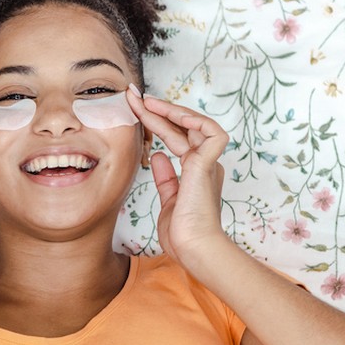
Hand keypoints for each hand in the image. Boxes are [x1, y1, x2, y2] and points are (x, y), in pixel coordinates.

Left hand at [126, 87, 230, 267]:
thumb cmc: (183, 232)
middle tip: (134, 96)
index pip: (175, 138)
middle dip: (158, 110)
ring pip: (194, 125)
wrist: (194, 248)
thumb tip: (157, 155)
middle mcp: (204, 164)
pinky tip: (172, 113)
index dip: (157, 122)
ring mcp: (207, 163)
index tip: (137, 109)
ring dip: (169, 110)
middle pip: (181, 128)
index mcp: (196, 171)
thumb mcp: (168, 199)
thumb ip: (165, 177)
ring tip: (145, 100)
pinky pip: (211, 133)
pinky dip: (194, 120)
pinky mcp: (207, 165)